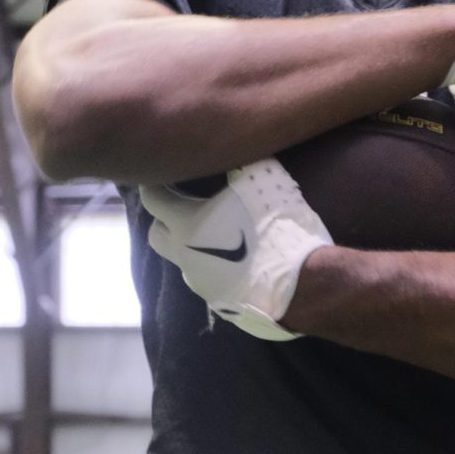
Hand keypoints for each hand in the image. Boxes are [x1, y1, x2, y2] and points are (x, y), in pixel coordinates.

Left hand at [140, 158, 332, 340]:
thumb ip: (243, 165)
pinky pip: (211, 280)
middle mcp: (185, 257)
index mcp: (186, 225)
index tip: (162, 175)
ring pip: (185, 261)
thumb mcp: (264, 180)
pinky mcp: (220, 305)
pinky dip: (218, 268)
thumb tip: (240, 148)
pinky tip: (242, 261)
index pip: (152, 200)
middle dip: (165, 220)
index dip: (154, 184)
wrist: (301, 284)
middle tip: (185, 206)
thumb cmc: (276, 227)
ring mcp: (201, 284)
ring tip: (222, 233)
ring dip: (195, 247)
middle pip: (157, 236)